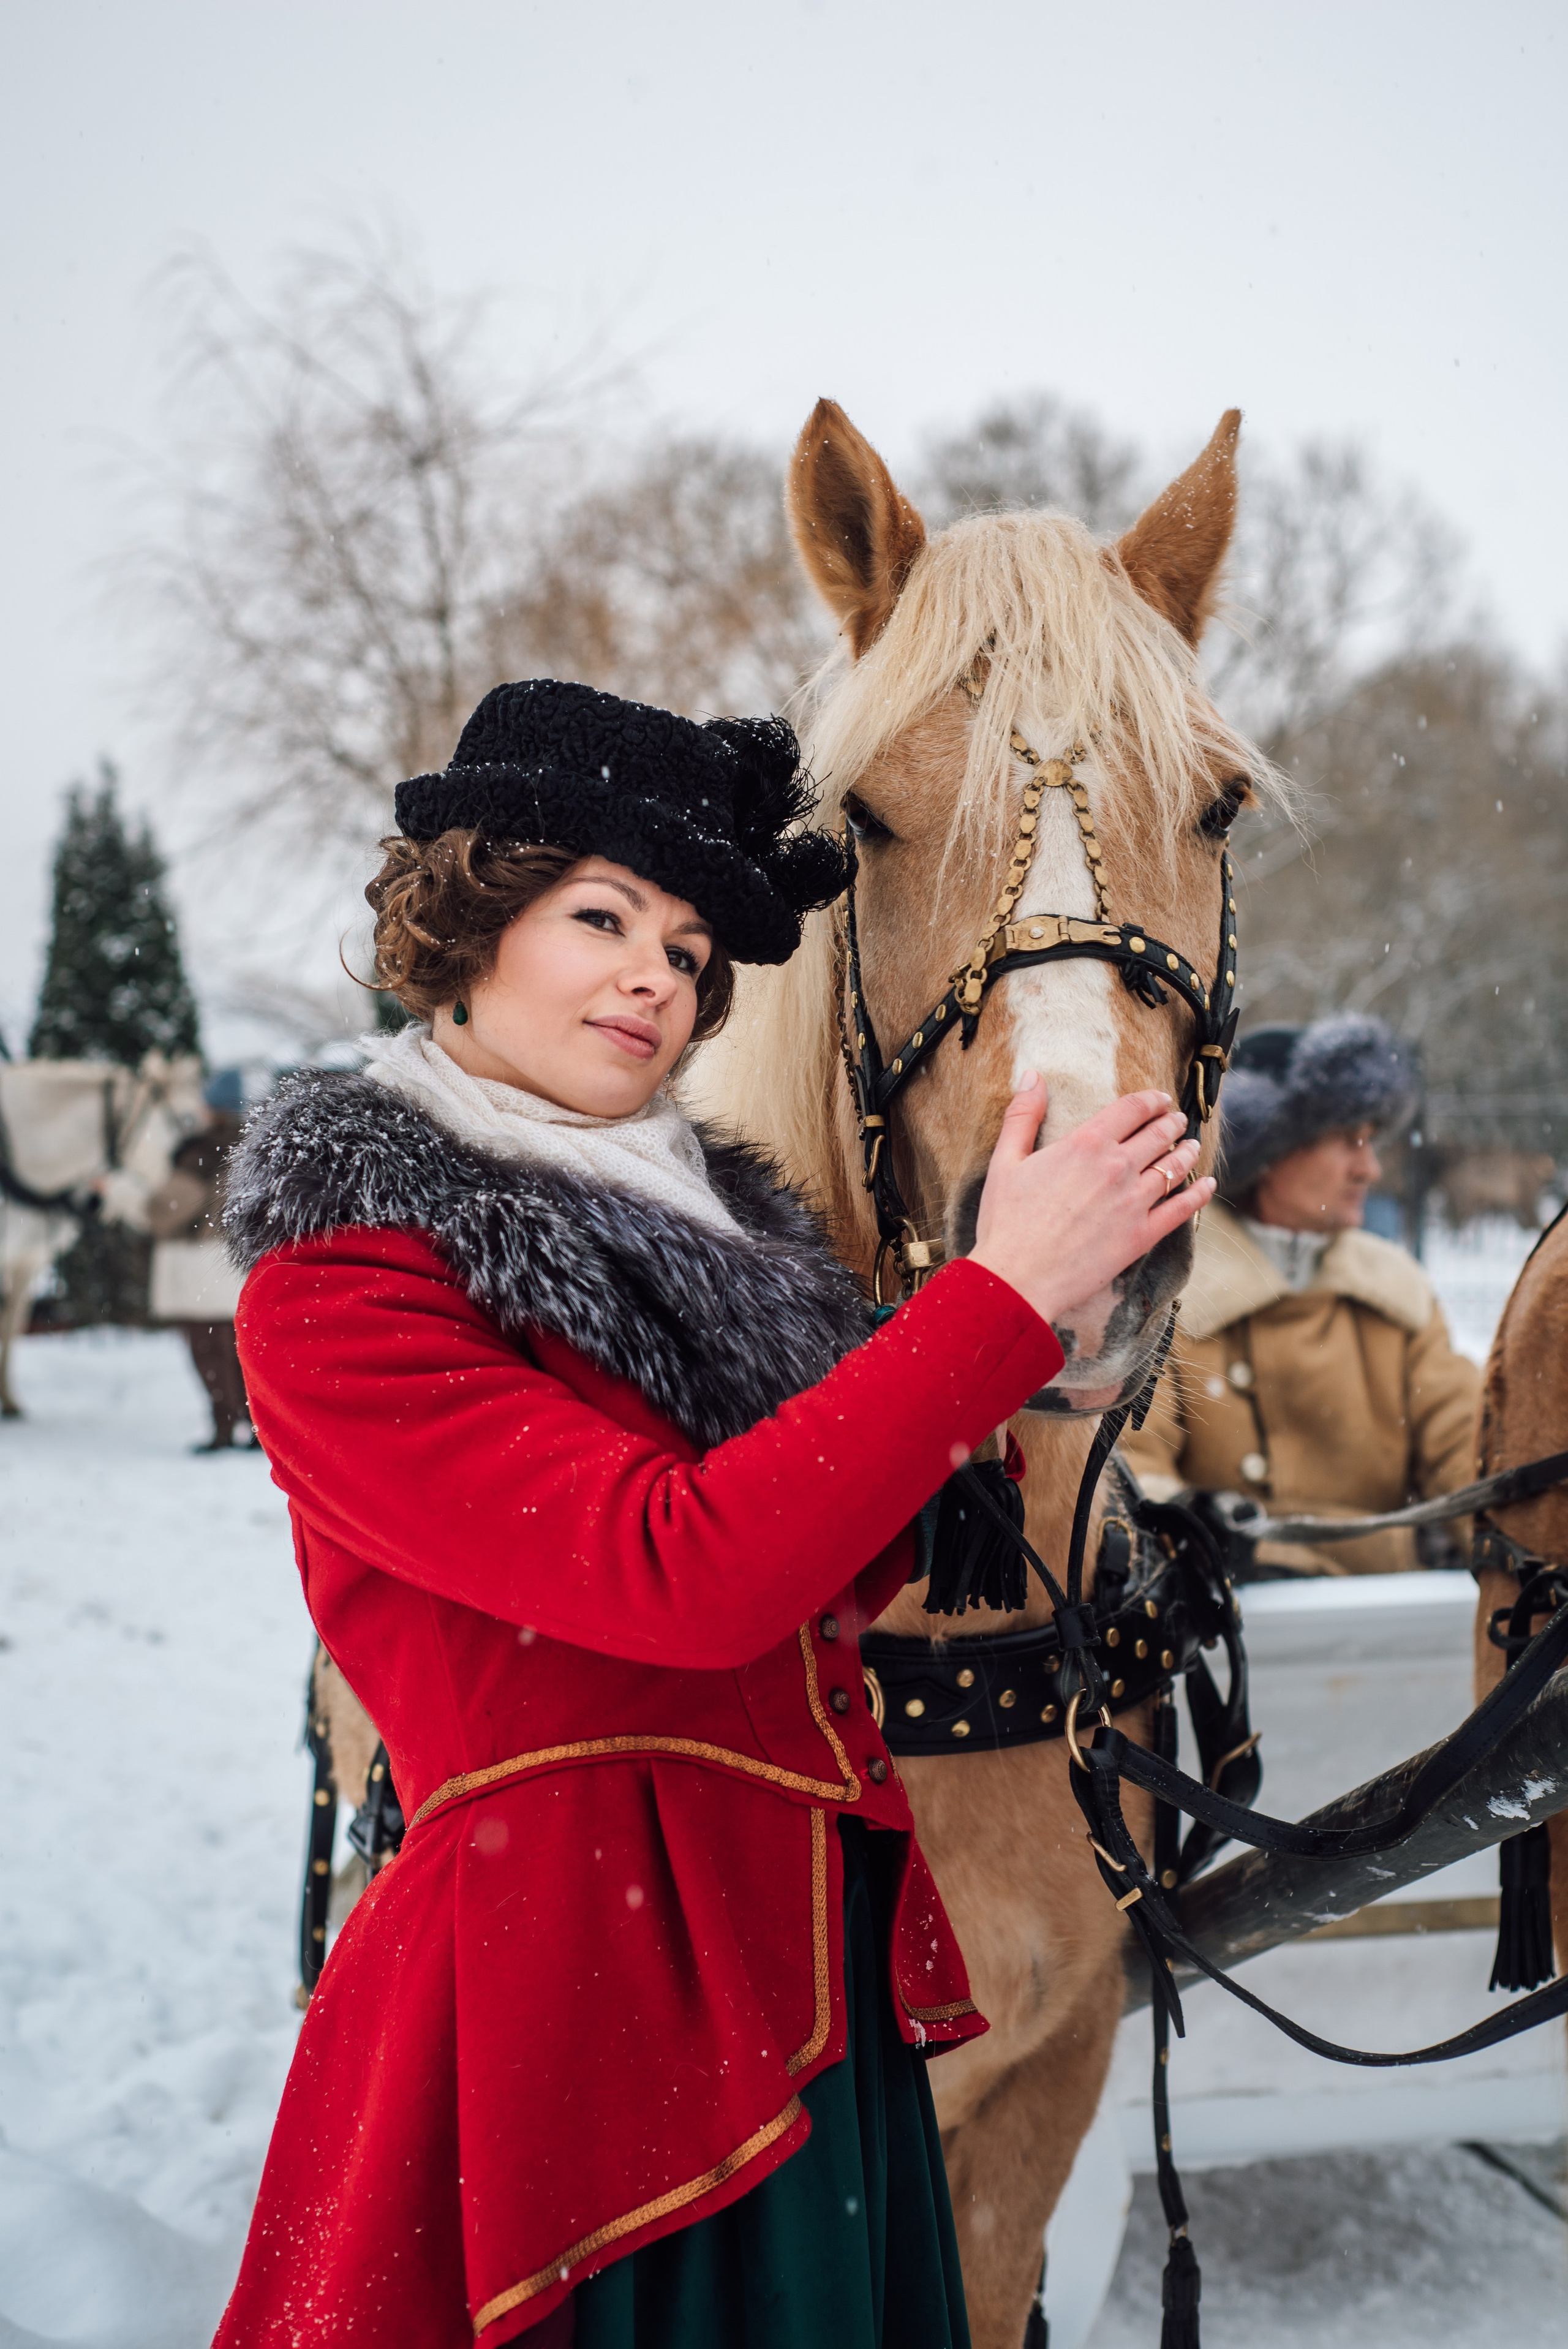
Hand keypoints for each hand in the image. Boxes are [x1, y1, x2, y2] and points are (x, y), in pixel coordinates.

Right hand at [969, 1076, 1212, 1327]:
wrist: (1018, 1277)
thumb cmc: (1006, 1221)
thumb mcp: (1006, 1160)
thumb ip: (1023, 1115)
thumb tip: (1032, 1075)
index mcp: (1086, 1143)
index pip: (1131, 1108)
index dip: (1151, 1099)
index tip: (1160, 1098)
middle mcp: (1117, 1167)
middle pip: (1158, 1135)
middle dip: (1171, 1123)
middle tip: (1177, 1120)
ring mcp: (1134, 1202)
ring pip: (1174, 1167)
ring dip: (1187, 1152)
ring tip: (1191, 1146)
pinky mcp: (1142, 1235)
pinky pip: (1181, 1209)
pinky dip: (1199, 1194)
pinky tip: (1207, 1186)